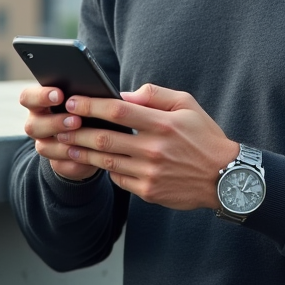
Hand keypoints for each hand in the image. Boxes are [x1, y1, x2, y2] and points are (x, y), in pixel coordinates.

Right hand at [19, 84, 100, 181]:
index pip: (28, 98)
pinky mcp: (57, 163)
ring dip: (63, 144)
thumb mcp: (83, 100)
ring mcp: (45, 144)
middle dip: (55, 123)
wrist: (93, 137)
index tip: (60, 95)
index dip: (40, 97)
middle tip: (76, 120)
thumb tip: (92, 90)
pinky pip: (61, 165)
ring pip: (43, 147)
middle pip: (32, 126)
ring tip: (85, 139)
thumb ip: (81, 96)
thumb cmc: (86, 108)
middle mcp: (38, 124)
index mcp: (39, 104)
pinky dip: (75, 161)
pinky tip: (89, 156)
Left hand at [46, 84, 239, 210]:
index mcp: (162, 124)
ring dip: (81, 152)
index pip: (118, 112)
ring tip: (64, 144)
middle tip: (58, 124)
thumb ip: (155, 95)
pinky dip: (105, 169)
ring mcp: (150, 172)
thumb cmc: (205, 136)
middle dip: (76, 130)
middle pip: (104, 138)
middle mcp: (154, 149)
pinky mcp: (149, 191)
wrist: (226, 178)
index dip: (91, 106)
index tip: (72, 101)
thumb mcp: (187, 105)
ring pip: (106, 161)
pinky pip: (118, 179)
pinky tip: (94, 161)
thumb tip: (124, 94)